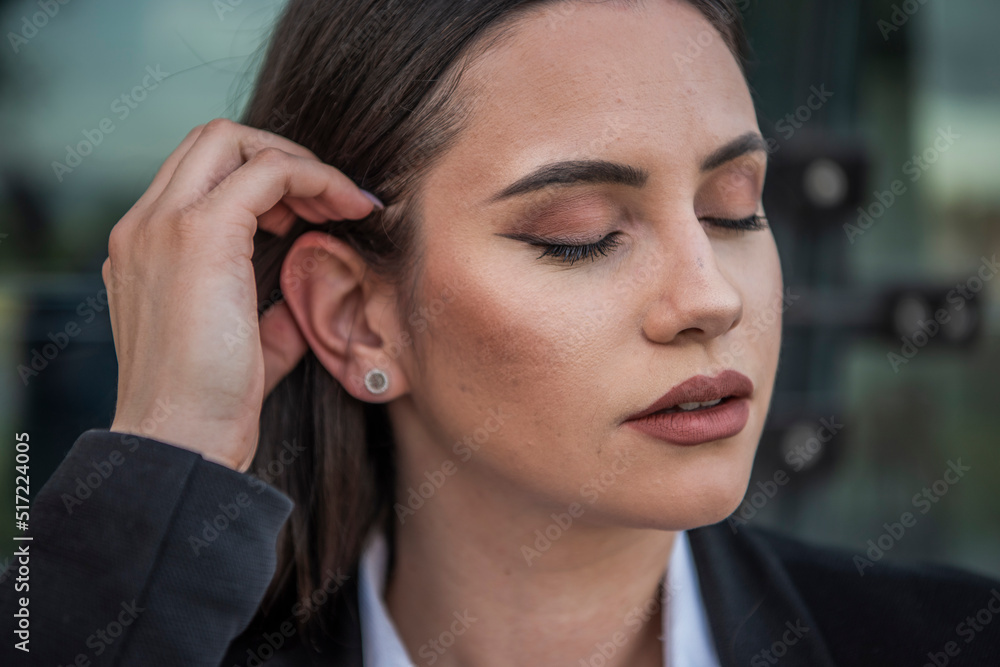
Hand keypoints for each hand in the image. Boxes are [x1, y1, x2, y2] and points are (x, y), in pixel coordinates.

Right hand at [103, 118, 378, 471]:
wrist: (182, 441)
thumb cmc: (212, 406)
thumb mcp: (245, 349)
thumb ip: (269, 316)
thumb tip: (303, 302)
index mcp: (145, 249)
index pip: (201, 175)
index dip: (263, 180)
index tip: (311, 216)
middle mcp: (145, 226)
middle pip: (213, 141)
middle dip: (281, 156)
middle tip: (330, 200)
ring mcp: (163, 225)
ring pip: (232, 139)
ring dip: (299, 163)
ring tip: (343, 204)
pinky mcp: (199, 234)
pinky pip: (268, 171)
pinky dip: (315, 179)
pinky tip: (346, 209)